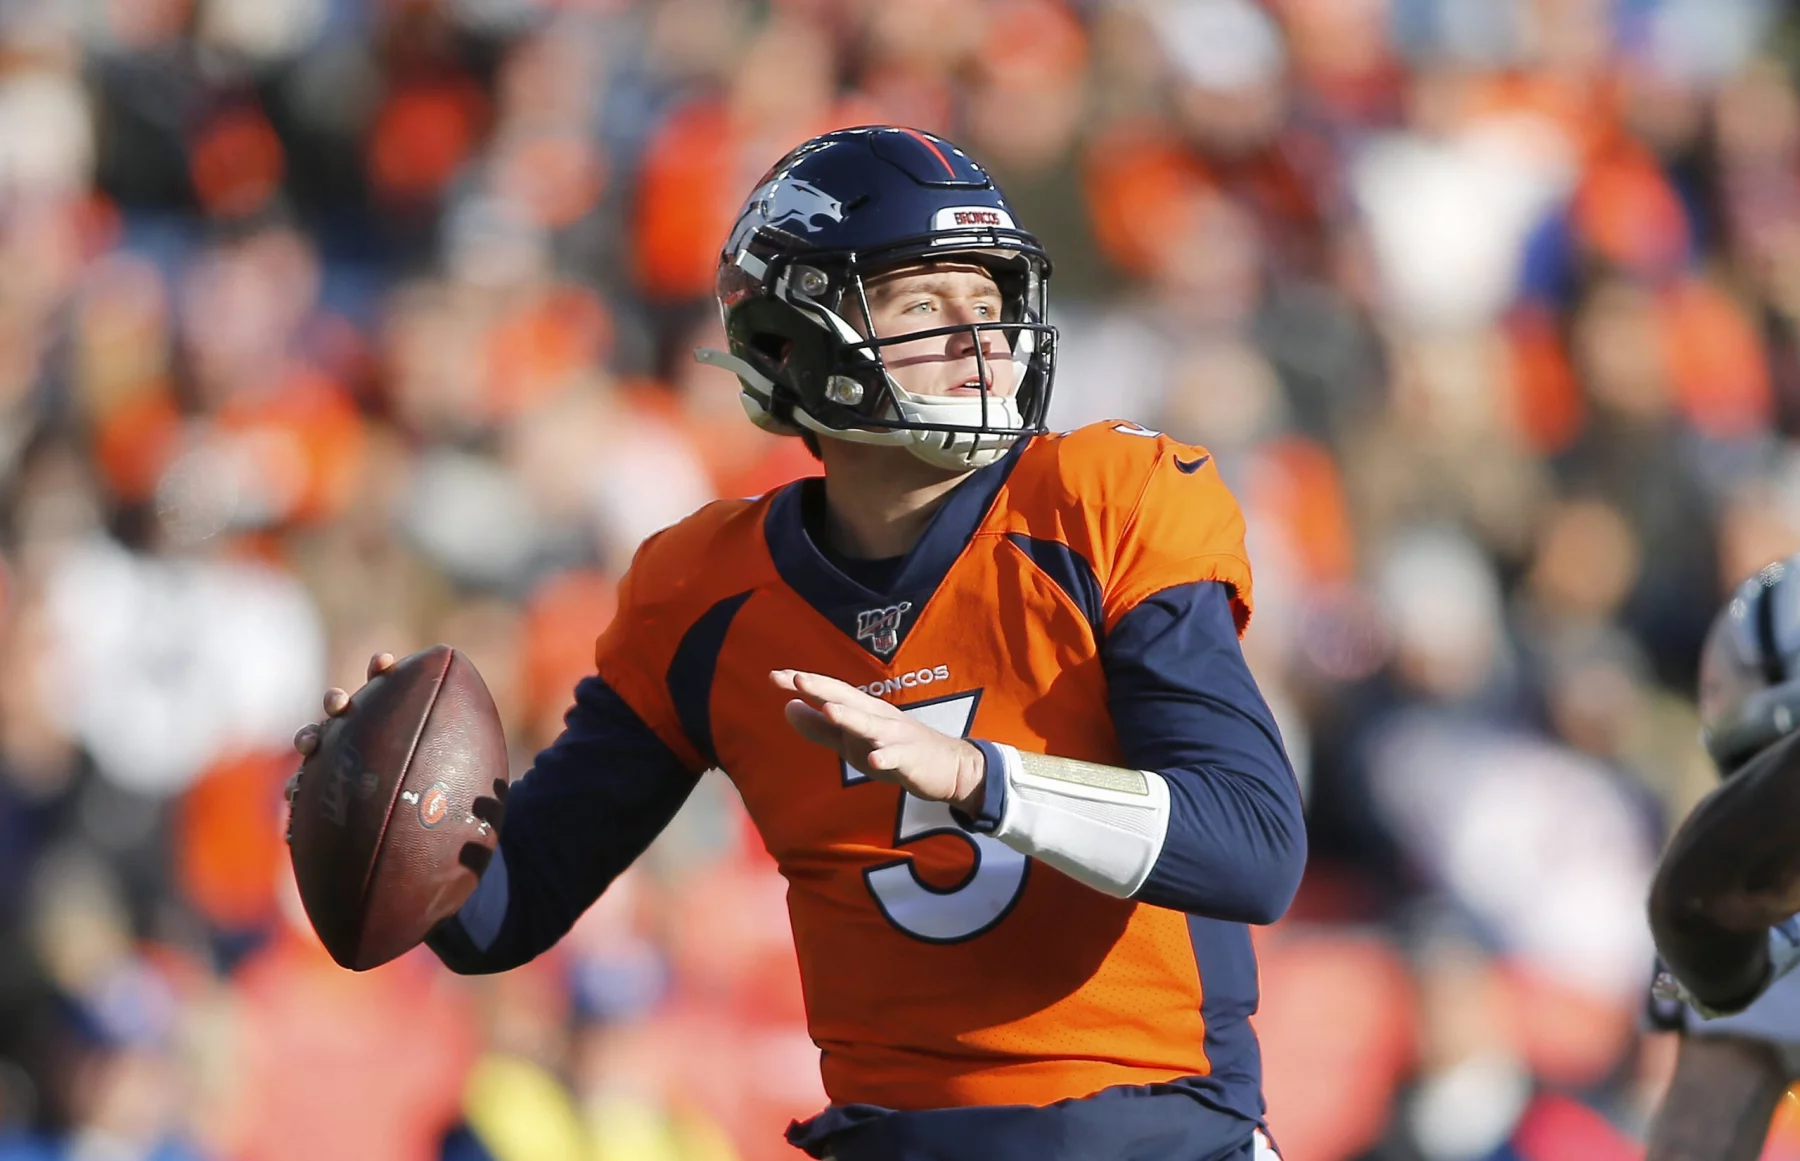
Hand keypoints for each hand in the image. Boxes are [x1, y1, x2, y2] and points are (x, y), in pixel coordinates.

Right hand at [284, 651, 510, 844]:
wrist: (417, 845)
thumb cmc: (444, 809)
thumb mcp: (468, 792)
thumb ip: (477, 780)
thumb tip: (508, 785)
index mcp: (396, 725)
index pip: (387, 690)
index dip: (381, 671)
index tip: (384, 663)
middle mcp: (363, 738)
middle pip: (344, 711)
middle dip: (337, 700)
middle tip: (339, 703)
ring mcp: (338, 764)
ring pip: (316, 742)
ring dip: (310, 736)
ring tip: (311, 743)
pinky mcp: (319, 794)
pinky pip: (303, 788)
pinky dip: (298, 787)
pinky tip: (295, 793)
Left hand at [772, 669, 984, 811]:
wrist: (948, 768)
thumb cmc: (896, 751)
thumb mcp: (851, 742)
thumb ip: (820, 728)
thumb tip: (788, 707)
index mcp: (863, 710)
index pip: (829, 692)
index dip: (804, 684)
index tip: (774, 676)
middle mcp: (878, 717)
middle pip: (848, 699)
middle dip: (822, 689)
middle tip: (795, 678)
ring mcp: (896, 737)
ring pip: (871, 726)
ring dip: (850, 717)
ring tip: (829, 710)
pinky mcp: (911, 759)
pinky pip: (896, 759)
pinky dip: (885, 759)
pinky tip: (872, 762)